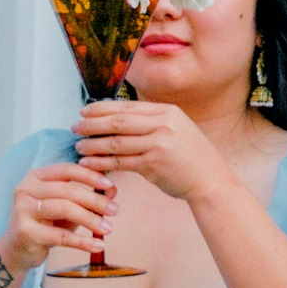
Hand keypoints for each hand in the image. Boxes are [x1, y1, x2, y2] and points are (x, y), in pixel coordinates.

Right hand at [3, 163, 111, 272]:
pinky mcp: (24, 231)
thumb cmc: (47, 224)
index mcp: (36, 177)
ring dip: (91, 219)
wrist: (17, 251)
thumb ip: (89, 197)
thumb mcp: (69, 208)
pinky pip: (59, 235)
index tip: (110, 186)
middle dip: (95, 200)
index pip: (67, 170)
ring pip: (64, 209)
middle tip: (115, 210)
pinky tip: (98, 245)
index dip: (90, 176)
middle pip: (67, 190)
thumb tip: (113, 190)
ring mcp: (22, 210)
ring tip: (109, 228)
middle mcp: (25, 189)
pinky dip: (82, 241)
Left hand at [73, 102, 229, 200]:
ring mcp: (159, 144)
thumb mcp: (177, 130)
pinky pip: (119, 161)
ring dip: (92, 145)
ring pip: (116, 142)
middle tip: (75, 128)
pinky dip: (100, 162)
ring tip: (79, 147)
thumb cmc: (190, 156)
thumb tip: (115, 119)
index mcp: (168, 112)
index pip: (127, 107)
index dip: (102, 109)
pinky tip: (88, 163)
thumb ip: (151, 122)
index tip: (84, 112)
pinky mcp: (153, 164)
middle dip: (92, 124)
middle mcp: (164, 125)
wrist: (211, 180)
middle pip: (118, 122)